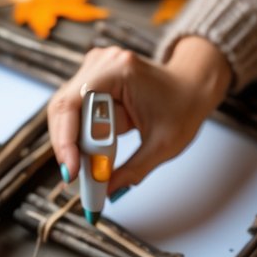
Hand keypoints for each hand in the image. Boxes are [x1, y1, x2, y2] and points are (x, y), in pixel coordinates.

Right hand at [48, 36, 230, 193]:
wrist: (193, 86)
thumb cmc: (183, 107)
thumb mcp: (163, 145)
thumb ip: (134, 171)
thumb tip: (106, 192)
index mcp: (119, 71)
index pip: (73, 104)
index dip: (66, 141)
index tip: (71, 172)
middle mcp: (101, 63)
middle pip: (63, 109)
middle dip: (67, 146)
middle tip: (75, 178)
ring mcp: (94, 69)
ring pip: (65, 112)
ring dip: (72, 143)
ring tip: (85, 168)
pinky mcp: (92, 80)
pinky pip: (73, 111)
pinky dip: (77, 136)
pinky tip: (87, 154)